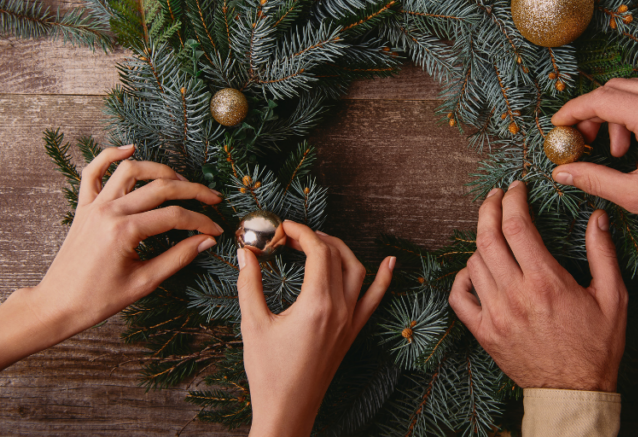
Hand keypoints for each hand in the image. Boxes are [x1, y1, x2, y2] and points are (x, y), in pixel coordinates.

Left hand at [24, 144, 224, 343]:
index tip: (215, 229)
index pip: (174, 217)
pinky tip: (130, 148)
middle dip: (192, 191)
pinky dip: (110, 155)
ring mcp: (94, 205)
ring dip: (160, 170)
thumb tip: (206, 241)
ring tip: (180, 180)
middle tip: (212, 198)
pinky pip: (93, 171)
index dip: (201, 221)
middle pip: (160, 188)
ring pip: (131, 170)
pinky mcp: (84, 206)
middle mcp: (109, 211)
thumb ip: (178, 258)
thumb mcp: (144, 282)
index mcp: (124, 232)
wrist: (57, 304)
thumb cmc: (98, 300)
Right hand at [238, 222, 394, 436]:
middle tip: (289, 236)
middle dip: (313, 238)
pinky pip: (375, 300)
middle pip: (335, 256)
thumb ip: (249, 284)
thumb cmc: (269, 373)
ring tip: (319, 241)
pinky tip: (390, 262)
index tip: (282, 227)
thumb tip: (246, 253)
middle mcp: (340, 309)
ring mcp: (350, 321)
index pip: (317, 251)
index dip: (300, 232)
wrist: (288, 409)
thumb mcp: (253, 324)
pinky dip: (384, 279)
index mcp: (317, 304)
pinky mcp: (352, 332)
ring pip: (357, 270)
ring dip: (340, 250)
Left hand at [449, 182, 626, 391]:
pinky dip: (464, 277)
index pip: (517, 225)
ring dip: (482, 241)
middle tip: (496, 195)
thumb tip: (598, 216)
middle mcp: (515, 295)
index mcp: (546, 282)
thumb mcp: (612, 298)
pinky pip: (459, 296)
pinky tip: (477, 271)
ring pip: (474, 262)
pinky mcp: (484, 333)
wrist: (574, 392)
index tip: (516, 187)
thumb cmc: (597, 346)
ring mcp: (495, 314)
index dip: (513, 199)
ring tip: (495, 233)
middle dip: (489, 207)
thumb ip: (603, 254)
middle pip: (488, 237)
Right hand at [551, 78, 637, 249]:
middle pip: (616, 88)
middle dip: (595, 112)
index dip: (574, 111)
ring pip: (637, 87)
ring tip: (620, 150)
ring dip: (618, 112)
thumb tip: (562, 172)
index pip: (602, 99)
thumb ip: (594, 179)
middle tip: (586, 141)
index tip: (559, 124)